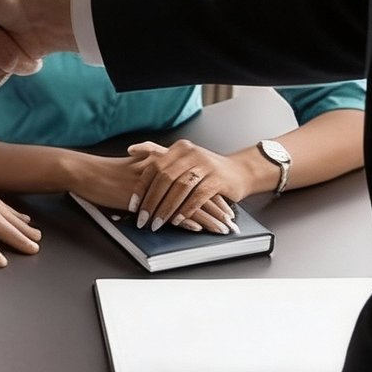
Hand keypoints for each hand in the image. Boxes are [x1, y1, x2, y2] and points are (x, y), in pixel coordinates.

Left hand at [128, 141, 246, 232]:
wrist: (239, 171)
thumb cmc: (206, 168)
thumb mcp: (183, 157)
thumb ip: (158, 154)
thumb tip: (131, 150)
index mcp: (179, 148)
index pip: (154, 167)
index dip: (142, 187)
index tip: (133, 205)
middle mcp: (191, 154)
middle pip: (165, 178)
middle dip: (152, 201)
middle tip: (143, 219)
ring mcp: (205, 165)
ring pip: (180, 188)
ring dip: (166, 208)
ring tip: (157, 223)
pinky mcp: (218, 179)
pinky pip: (198, 196)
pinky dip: (186, 210)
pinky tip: (177, 221)